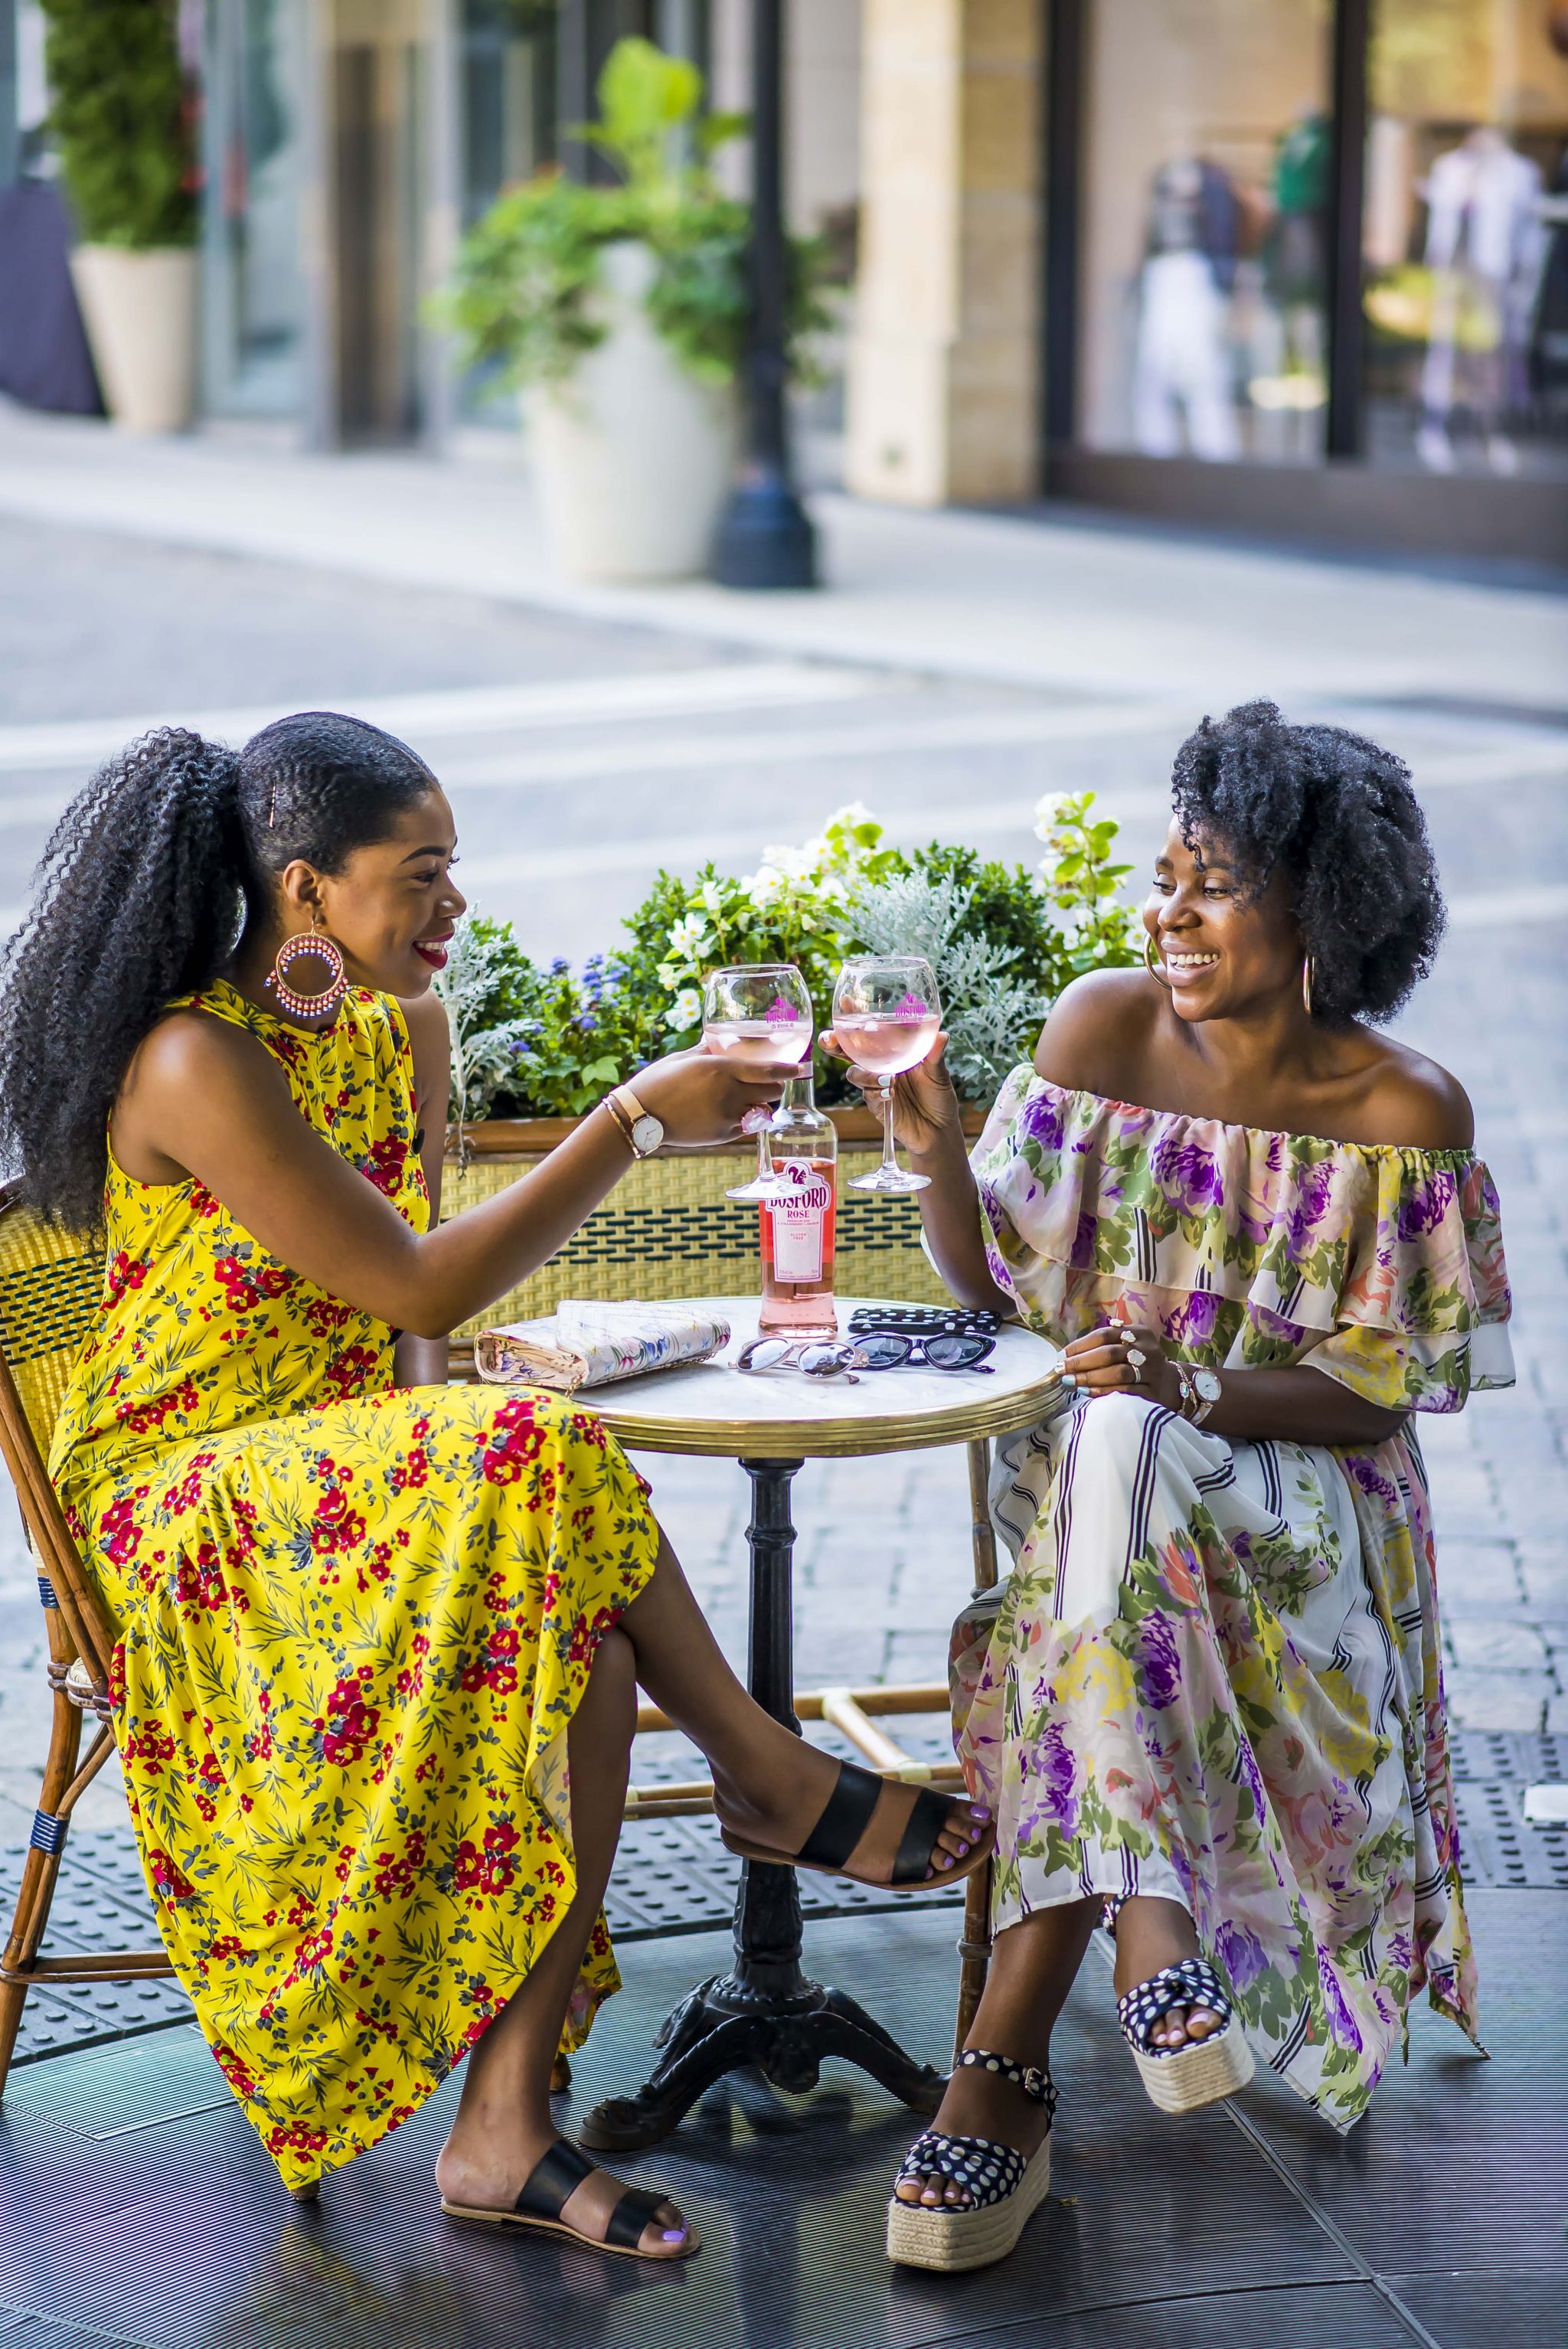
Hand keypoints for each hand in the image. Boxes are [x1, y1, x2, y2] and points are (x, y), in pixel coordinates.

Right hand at [629, 1048, 795, 1149]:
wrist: (638, 1117)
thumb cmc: (656, 1082)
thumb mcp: (683, 1058)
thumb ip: (706, 1049)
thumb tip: (716, 1038)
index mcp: (721, 1069)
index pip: (769, 1070)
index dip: (790, 1070)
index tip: (803, 1068)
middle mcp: (729, 1093)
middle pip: (772, 1092)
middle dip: (774, 1087)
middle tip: (768, 1083)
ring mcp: (727, 1117)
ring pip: (762, 1112)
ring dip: (760, 1105)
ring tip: (747, 1100)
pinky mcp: (722, 1135)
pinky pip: (745, 1127)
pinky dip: (744, 1120)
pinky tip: (729, 1114)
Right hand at [820, 1026, 962, 1156]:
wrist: (938, 1131)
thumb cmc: (938, 1096)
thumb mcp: (939, 1073)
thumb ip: (935, 1055)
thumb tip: (941, 1035)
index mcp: (892, 1050)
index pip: (870, 1031)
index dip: (855, 1016)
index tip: (846, 1001)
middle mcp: (879, 1064)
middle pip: (848, 1049)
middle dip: (835, 1042)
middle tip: (832, 1039)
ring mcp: (874, 1084)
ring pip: (854, 1072)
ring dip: (864, 1073)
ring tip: (887, 1078)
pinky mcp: (875, 1104)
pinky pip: (867, 1094)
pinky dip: (876, 1091)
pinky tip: (890, 1092)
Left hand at [1059, 1324, 1181, 1410]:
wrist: (1171, 1385)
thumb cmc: (1139, 1364)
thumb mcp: (1129, 1346)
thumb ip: (1104, 1346)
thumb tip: (1066, 1355)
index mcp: (1140, 1333)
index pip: (1105, 1334)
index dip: (1081, 1345)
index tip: (1062, 1355)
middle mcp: (1148, 1350)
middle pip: (1109, 1353)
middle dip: (1081, 1362)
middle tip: (1061, 1369)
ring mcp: (1153, 1372)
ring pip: (1117, 1373)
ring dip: (1090, 1377)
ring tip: (1070, 1381)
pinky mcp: (1153, 1393)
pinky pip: (1125, 1392)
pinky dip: (1103, 1391)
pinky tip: (1086, 1392)